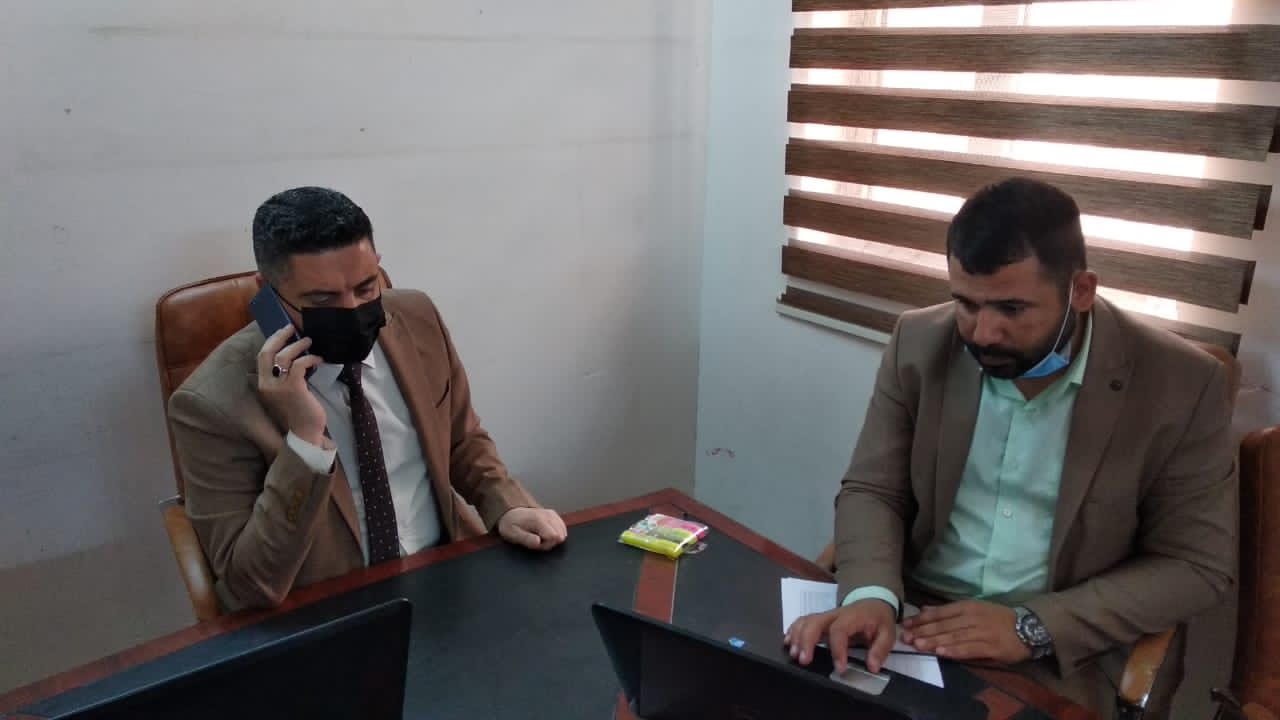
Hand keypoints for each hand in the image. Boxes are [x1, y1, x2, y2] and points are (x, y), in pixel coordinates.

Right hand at [256, 327, 325, 444]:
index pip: (261, 357)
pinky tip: (318, 359)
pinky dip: (310, 358)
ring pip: (283, 356)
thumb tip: (294, 355)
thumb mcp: (286, 392)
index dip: (272, 341)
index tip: (283, 332)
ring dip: (298, 345)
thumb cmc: (299, 412)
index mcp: (263, 384)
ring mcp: (278, 387)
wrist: (305, 433)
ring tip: (309, 341)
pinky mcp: (293, 388)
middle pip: (267, 352)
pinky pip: (299, 365)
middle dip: (279, 337)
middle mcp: (267, 384)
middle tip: (291, 328)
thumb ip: (284, 376)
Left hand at [497, 507, 567, 549]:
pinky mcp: (554, 515)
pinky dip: (555, 533)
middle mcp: (548, 515)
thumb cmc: (511, 525)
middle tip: (537, 540)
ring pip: (562, 532)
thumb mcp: (513, 534)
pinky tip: (546, 533)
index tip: (535, 543)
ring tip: (540, 536)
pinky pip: (562, 528)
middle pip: (560, 536)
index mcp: (538, 520)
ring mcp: (552, 514)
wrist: (511, 514)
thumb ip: (526, 539)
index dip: (545, 544)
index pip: (554, 537)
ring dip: (552, 538)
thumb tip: (538, 542)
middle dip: (549, 542)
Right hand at [783, 598, 896, 673]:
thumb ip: (880, 649)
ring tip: (794, 654)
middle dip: (807, 641)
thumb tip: (872, 666)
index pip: (840, 630)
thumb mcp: (887, 633)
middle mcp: (835, 614)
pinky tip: (788, 643)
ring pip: (805, 621)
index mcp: (852, 617)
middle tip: (804, 661)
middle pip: (815, 622)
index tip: (839, 668)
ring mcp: (825, 616)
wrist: (873, 602)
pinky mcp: (820, 619)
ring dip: (797, 637)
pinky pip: (803, 621)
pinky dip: (793, 631)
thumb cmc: (878, 619)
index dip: (837, 650)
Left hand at [901, 600, 1028, 663]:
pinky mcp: (991, 647)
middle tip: (905, 637)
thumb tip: (925, 610)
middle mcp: (972, 618)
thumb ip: (949, 611)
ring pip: (954, 637)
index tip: (905, 624)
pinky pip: (970, 649)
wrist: (1028, 627)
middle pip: (944, 625)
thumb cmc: (998, 619)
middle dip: (923, 632)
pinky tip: (942, 653)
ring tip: (918, 645)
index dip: (921, 619)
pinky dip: (955, 650)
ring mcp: (982, 632)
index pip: (939, 613)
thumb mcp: (973, 608)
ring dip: (934, 641)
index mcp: (967, 607)